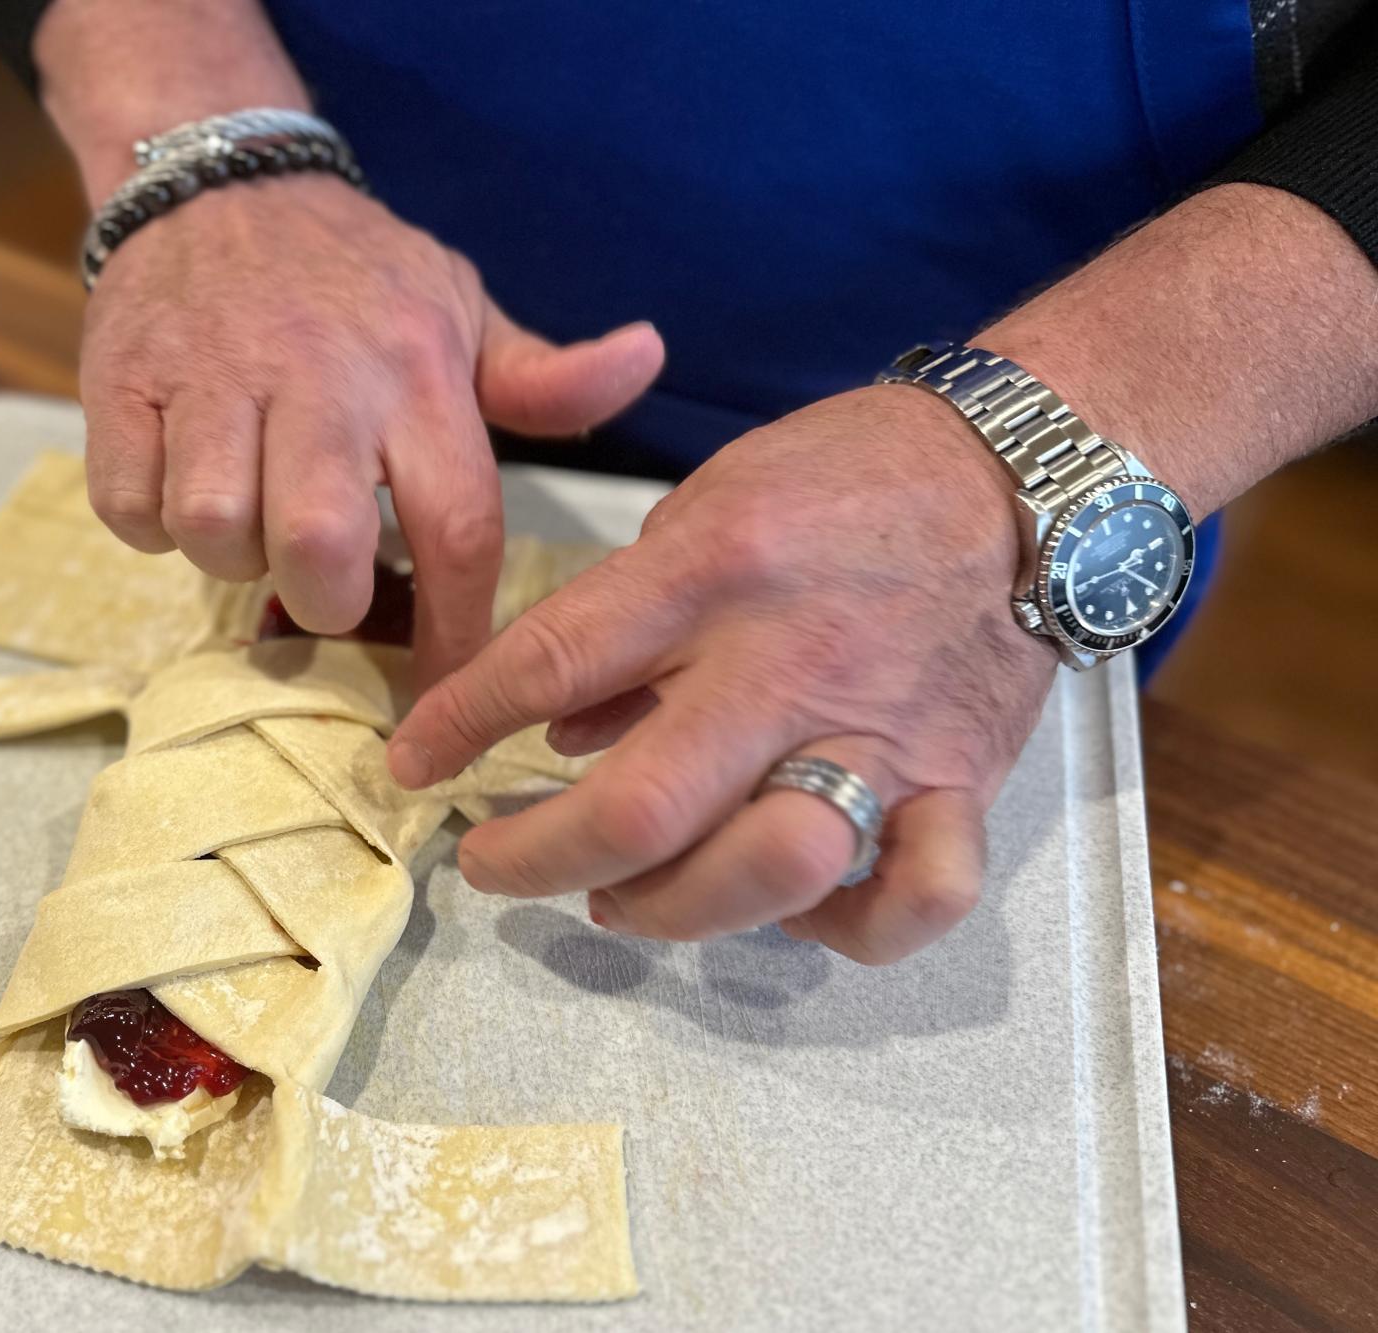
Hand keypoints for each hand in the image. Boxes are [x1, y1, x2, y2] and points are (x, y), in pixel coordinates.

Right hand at [78, 172, 664, 681]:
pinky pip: (131, 505)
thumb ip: (544, 374)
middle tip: (322, 587)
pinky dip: (150, 522)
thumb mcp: (460, 309)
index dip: (456, 634)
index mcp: (417, 374)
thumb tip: (647, 357)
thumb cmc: (356, 275)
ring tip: (248, 521)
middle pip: (321, 544)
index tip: (448, 696)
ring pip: (214, 527)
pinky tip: (181, 485)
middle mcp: (321, 377)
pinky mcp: (122, 380)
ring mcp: (214, 377)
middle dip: (323, 600)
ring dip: (230, 555)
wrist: (221, 181)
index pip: (458, 528)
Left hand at [386, 386, 1060, 963]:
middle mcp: (790, 663)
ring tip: (618, 894)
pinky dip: (844, 928)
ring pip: (763, 873)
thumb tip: (559, 737)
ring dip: (667, 908)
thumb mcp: (708, 505)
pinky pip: (910, 899)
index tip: (413, 763)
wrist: (1026, 474)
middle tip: (490, 863)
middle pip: (640, 809)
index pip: (552, 665)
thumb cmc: (849, 479)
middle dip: (533, 857)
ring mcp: (881, 734)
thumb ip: (630, 622)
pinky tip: (790, 909)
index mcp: (715, 571)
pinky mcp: (959, 782)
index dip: (459, 726)